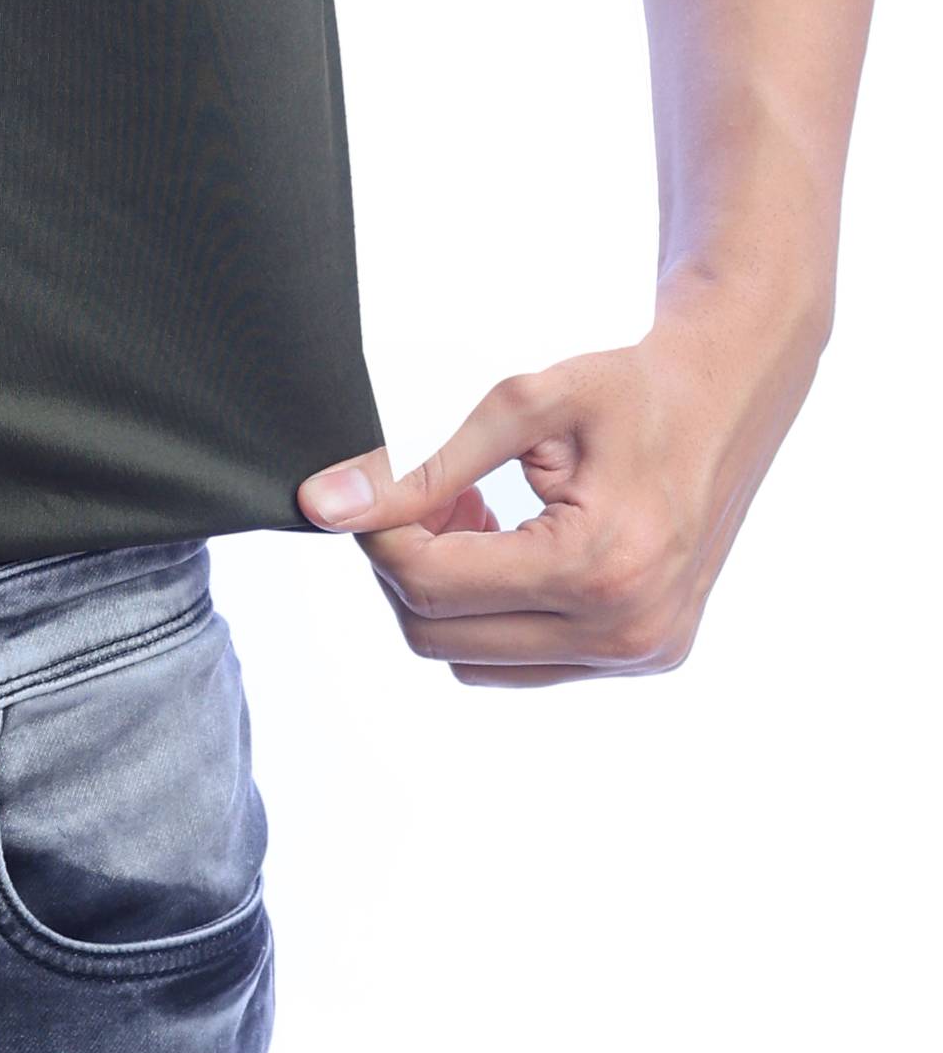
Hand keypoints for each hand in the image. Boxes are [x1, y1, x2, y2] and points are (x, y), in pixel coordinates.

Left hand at [293, 285, 826, 682]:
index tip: (378, 481)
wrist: (728, 400)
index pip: (430, 585)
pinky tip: (508, 543)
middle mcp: (623, 632)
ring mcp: (638, 655)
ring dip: (447, 594)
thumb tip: (324, 505)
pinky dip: (491, 612)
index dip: (381, 533)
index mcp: (596, 569)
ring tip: (472, 512)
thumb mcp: (525, 404)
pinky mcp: (645, 657)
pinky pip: (522, 662)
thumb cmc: (633, 391)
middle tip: (423, 494)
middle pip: (439, 636)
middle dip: (409, 563)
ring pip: (471, 661)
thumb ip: (422, 464)